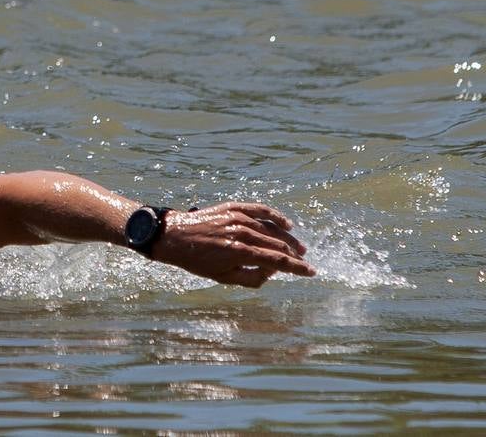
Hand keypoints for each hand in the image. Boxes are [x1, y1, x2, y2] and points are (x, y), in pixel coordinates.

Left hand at [151, 202, 315, 287]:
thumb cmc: (197, 261)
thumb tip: (273, 272)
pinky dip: (276, 216)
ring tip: (298, 247)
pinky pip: (260, 210)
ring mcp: (238, 217)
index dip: (298, 268)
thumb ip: (252, 277)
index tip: (312, 272)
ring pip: (272, 228)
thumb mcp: (224, 278)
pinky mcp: (233, 207)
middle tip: (303, 262)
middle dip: (294, 255)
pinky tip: (287, 224)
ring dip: (288, 239)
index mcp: (241, 252)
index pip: (278, 261)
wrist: (173, 236)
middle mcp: (243, 232)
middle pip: (278, 245)